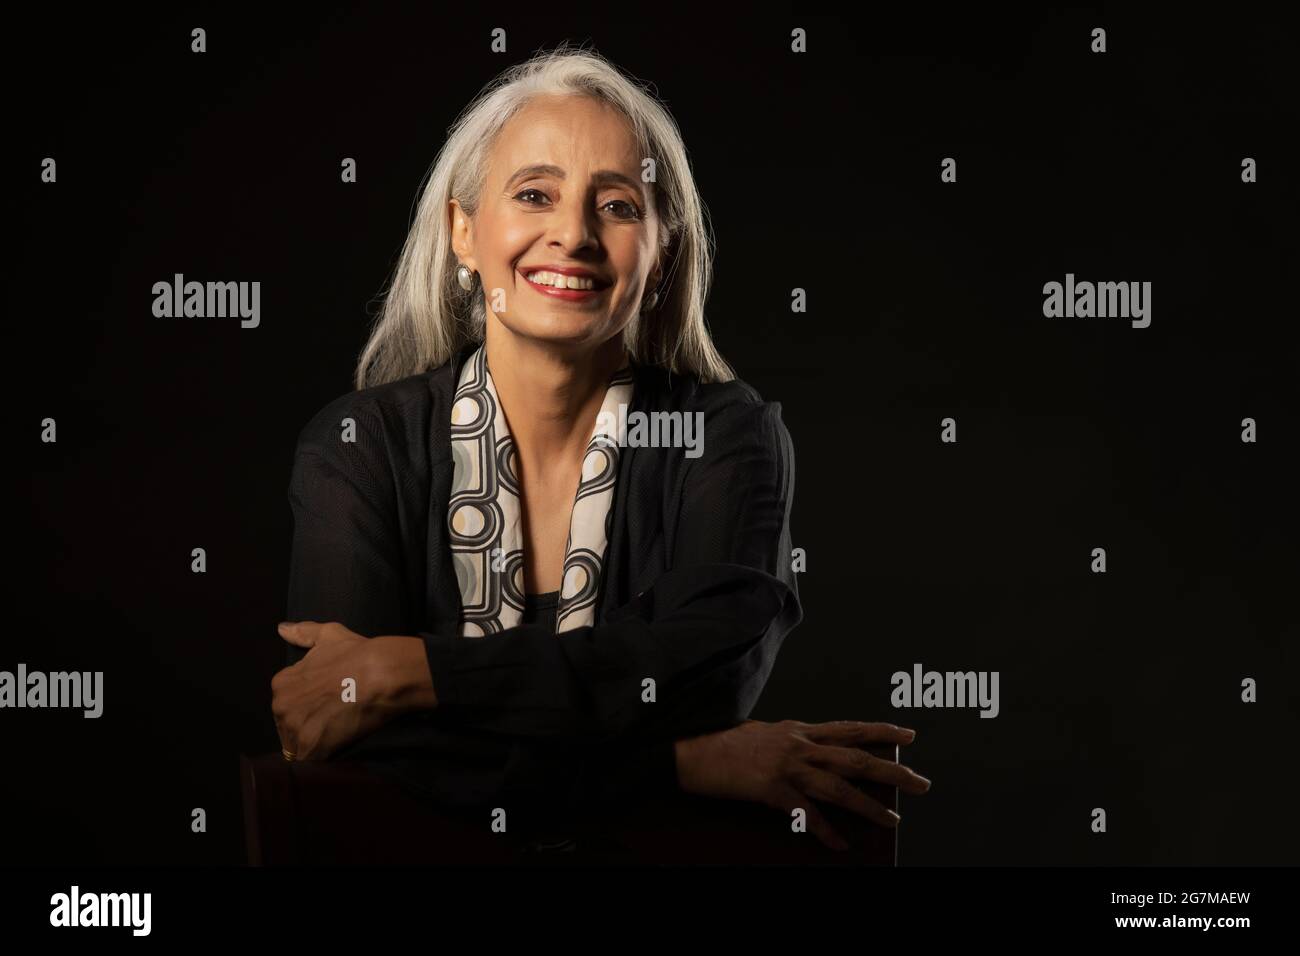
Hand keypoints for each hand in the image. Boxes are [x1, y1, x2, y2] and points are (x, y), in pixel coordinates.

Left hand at [271, 621, 400, 760]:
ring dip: (314, 741)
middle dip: (307, 724)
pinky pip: (310, 760)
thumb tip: (282, 628)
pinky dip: (323, 754)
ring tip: (338, 730)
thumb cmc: (357, 654)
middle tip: (334, 717)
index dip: (308, 705)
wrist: (381, 674)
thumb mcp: (328, 635)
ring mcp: (295, 729)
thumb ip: (302, 633)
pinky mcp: (311, 748)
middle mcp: (282, 707)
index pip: (287, 703)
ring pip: (298, 744)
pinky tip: (339, 743)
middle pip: (289, 725)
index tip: (327, 702)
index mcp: (282, 683)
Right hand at [673, 719, 930, 849]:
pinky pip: (806, 814)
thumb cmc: (725, 743)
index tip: (909, 734)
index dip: (882, 731)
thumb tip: (817, 753)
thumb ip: (794, 742)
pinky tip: (839, 844)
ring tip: (893, 819)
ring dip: (869, 806)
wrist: (692, 750)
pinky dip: (825, 831)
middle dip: (892, 771)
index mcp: (799, 730)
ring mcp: (787, 767)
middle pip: (856, 758)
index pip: (850, 728)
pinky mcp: (772, 790)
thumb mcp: (766, 733)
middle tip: (921, 782)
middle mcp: (799, 744)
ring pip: (839, 787)